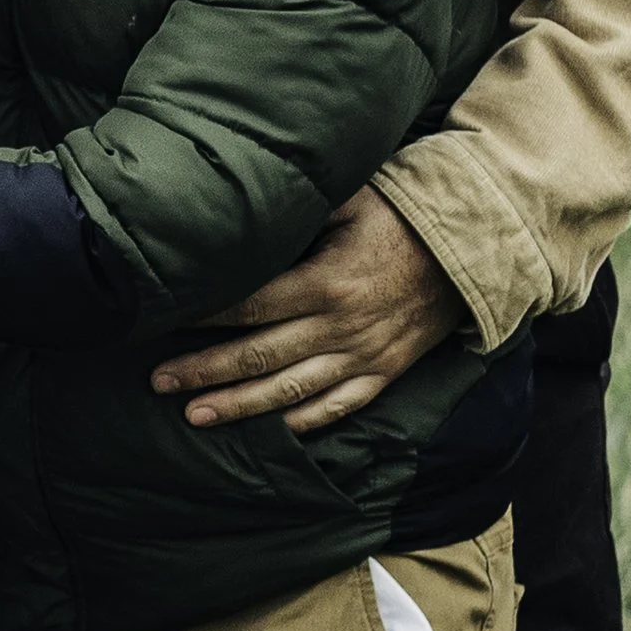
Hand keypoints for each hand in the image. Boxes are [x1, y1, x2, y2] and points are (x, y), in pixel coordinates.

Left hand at [152, 189, 463, 432]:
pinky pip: (336, 407)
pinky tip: (266, 431)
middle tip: (158, 381)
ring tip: (193, 416)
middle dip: (204, 371)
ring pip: (290, 391)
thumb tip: (243, 208)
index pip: (249, 305)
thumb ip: (300, 210)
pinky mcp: (384, 373)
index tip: (163, 320)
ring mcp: (364, 356)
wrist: (472, 249)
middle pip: (258, 355)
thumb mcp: (352, 199)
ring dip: (239, 406)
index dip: (203, 316)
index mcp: (327, 282)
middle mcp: (341, 327)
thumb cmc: (403, 216)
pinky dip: (300, 422)